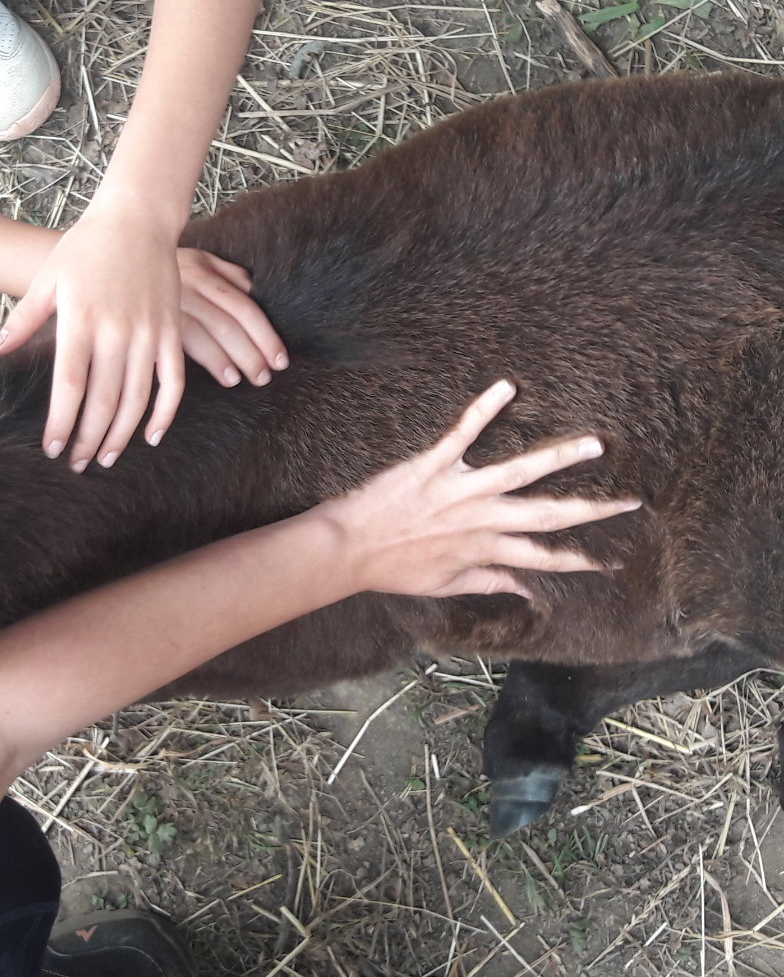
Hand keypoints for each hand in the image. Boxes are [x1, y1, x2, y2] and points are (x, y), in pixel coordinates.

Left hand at [0, 217, 286, 470]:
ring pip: (137, 399)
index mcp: (81, 320)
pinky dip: (165, 414)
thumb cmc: (86, 248)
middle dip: (90, 439)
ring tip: (107, 458)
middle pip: (103, 400)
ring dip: (121, 435)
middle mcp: (117, 331)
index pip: (70, 385)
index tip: (53, 449)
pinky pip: (173, 382)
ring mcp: (149, 333)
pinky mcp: (172, 332)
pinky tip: (151, 436)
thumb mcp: (48, 279)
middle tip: (78, 466)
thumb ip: (23, 319)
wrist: (136, 218)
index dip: (63, 422)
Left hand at [319, 380, 640, 598]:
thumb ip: (489, 583)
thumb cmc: (392, 568)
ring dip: (559, 457)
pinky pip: (462, 433)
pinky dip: (484, 408)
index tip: (612, 561)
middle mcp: (479, 521)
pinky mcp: (432, 465)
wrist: (345, 550)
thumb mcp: (444, 585)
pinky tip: (507, 386)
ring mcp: (458, 491)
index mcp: (483, 550)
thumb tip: (527, 591)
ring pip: (519, 472)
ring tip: (595, 443)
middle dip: (592, 509)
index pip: (543, 558)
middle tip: (631, 499)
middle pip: (546, 515)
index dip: (579, 561)